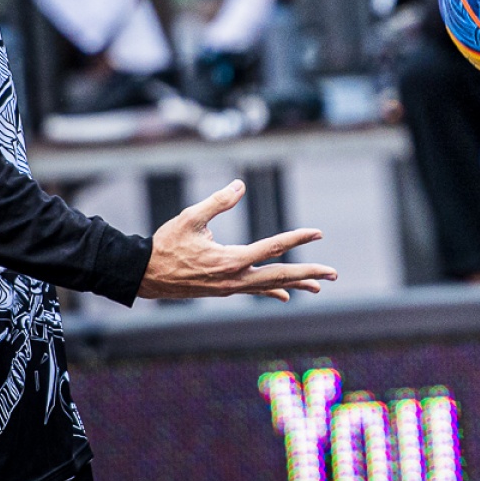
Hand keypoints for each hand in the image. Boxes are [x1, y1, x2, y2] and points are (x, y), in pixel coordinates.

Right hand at [140, 179, 335, 301]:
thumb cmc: (166, 244)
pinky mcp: (225, 290)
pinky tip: (286, 295)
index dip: (298, 239)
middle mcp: (236, 278)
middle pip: (281, 275)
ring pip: (271, 285)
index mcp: (232, 260)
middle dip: (309, 274)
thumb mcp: (190, 218)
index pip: (273, 247)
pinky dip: (273, 291)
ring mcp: (231, 287)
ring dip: (296, 284)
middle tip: (334, 274)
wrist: (145, 275)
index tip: (318, 233)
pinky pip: (256, 290)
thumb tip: (239, 185)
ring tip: (319, 286)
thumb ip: (217, 201)